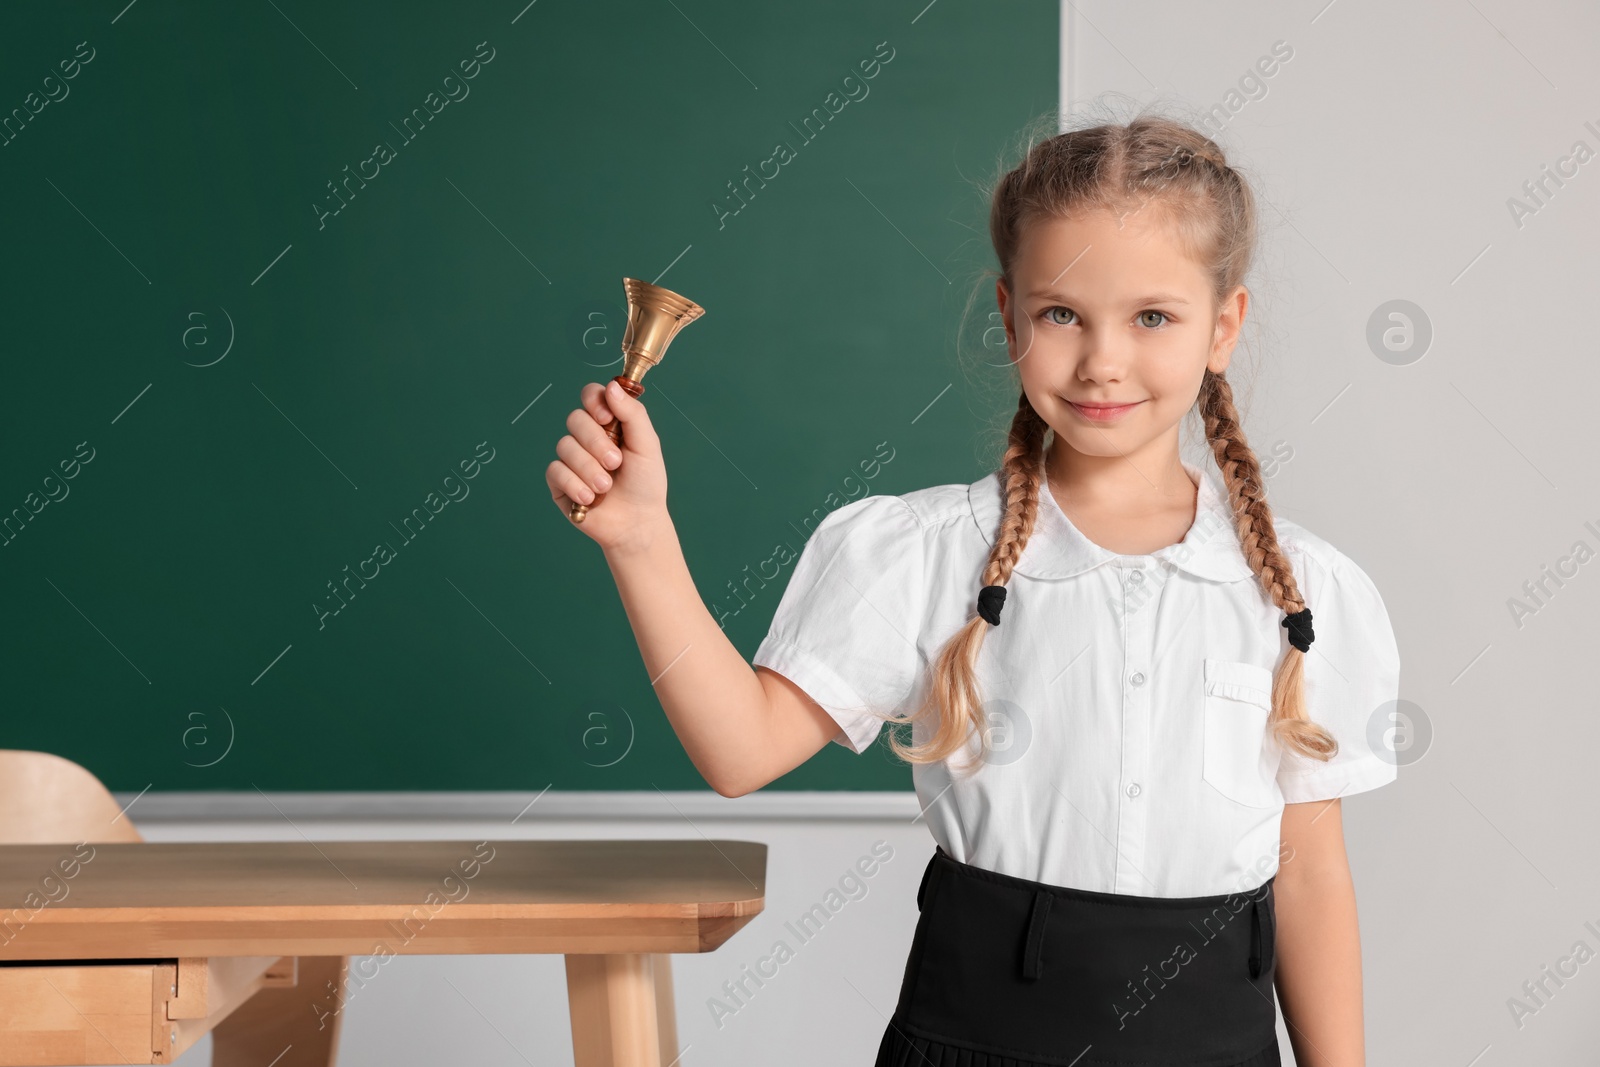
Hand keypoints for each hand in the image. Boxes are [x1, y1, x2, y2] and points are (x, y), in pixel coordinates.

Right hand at [547, 380, 669, 553]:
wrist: (636, 523)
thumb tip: (611, 386)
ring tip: (606, 487)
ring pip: (564, 446)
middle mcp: (587, 437)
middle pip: (575, 419)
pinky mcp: (559, 482)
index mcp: (609, 423)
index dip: (593, 401)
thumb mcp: (647, 445)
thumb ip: (633, 414)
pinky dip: (575, 485)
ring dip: (589, 469)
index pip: (591, 395)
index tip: (606, 417)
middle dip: (596, 442)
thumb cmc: (646, 484)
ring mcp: (571, 459)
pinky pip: (555, 470)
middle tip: (615, 463)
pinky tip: (590, 499)